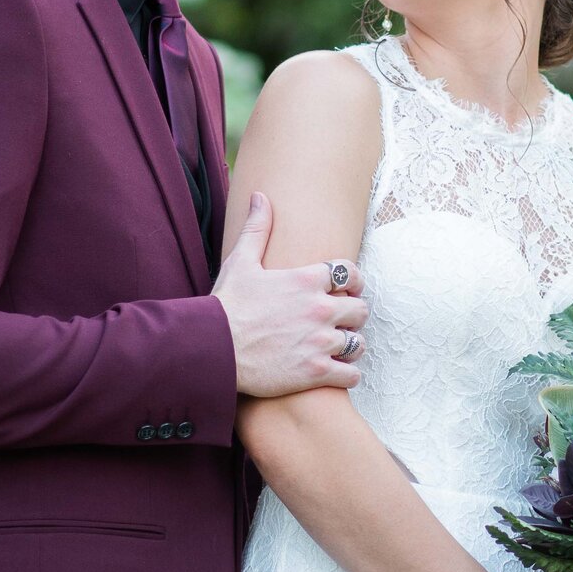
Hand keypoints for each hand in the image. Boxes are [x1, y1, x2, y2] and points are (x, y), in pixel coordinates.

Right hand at [214, 192, 370, 397]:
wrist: (212, 349)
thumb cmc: (226, 305)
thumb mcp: (240, 261)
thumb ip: (257, 228)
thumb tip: (260, 196)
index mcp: (307, 280)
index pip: (351, 273)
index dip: (353, 281)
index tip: (349, 289)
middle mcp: (320, 309)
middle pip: (361, 310)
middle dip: (352, 316)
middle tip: (341, 322)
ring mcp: (320, 342)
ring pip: (359, 343)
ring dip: (350, 345)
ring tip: (338, 348)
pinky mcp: (316, 372)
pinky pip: (351, 375)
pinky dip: (347, 374)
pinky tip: (335, 372)